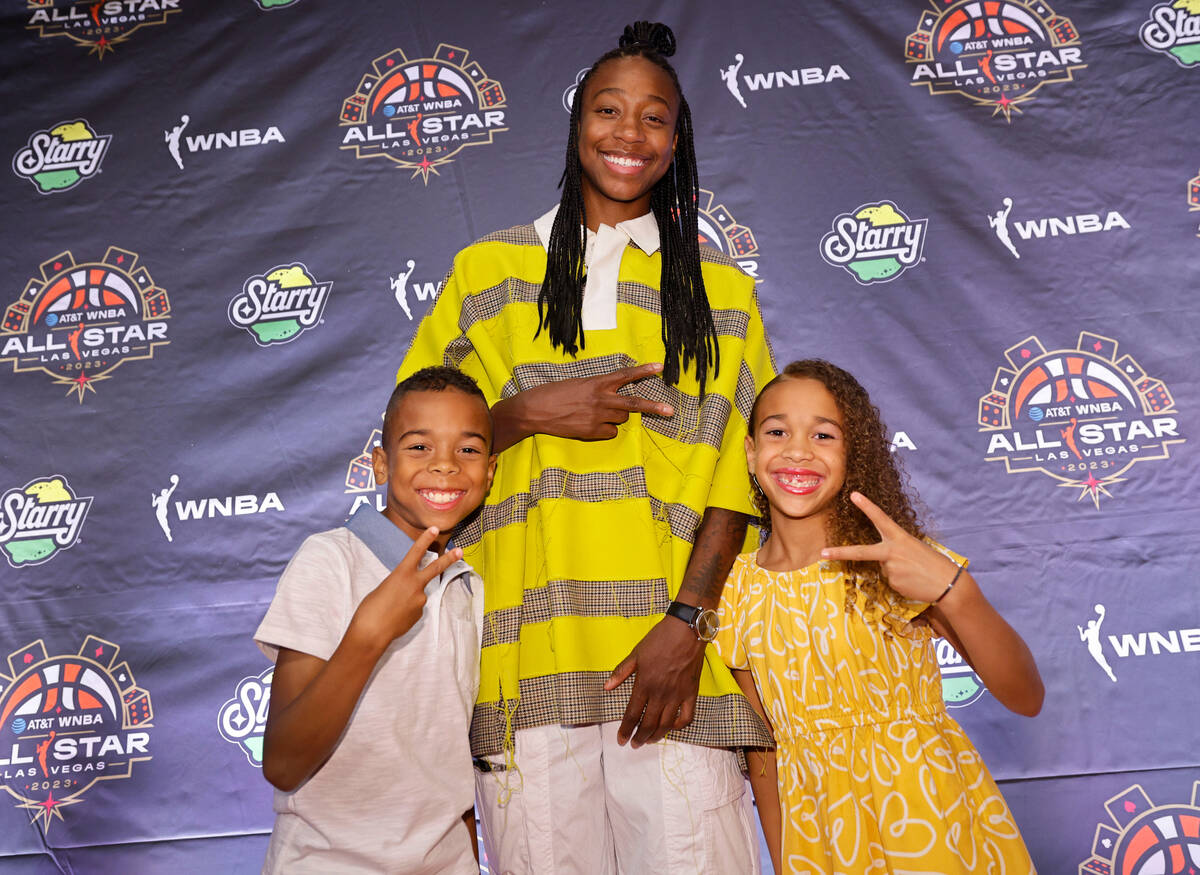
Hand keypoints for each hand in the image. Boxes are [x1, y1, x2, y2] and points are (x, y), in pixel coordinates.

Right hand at [352, 527, 462, 651]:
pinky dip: (407, 609)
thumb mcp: (384, 588)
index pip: (416, 552)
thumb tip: (409, 588)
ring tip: (391, 607)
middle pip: (435, 568)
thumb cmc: (370, 609)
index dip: (425, 539)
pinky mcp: (420, 614)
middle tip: (460, 551)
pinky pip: (415, 607)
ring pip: (418, 593)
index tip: (434, 528)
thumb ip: (399, 583)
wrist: (371, 633)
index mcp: (401, 574)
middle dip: (449, 558)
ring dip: (408, 597)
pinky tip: (395, 615)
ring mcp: (420, 600)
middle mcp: (415, 585)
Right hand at [497, 362, 673, 445]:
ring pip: (622, 419)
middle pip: (634, 404)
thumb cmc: (553, 393)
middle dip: (654, 408)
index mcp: (597, 383)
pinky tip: (590, 425)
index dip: (643, 371)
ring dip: (616, 416)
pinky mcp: (592, 432)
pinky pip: (610, 432)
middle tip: (670, 411)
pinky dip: (605, 430)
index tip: (659, 367)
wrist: (534, 410)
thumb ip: (598, 388)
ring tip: (597, 413)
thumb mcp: (578, 384)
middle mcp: (601, 399)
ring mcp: (598, 417)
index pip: (625, 375)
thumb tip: (611, 396)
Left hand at [604, 616, 704, 747]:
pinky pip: (686, 717)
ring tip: (649, 741)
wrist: (686, 630)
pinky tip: (672, 727)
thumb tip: (606, 688)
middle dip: (639, 738)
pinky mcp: (692, 693)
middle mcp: (660, 693)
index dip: (625, 730)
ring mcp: (677, 695)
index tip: (621, 740)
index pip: (632, 715)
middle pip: (648, 724)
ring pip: (666, 725)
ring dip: (656, 736)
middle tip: (634, 744)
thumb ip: (621, 672)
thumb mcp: (636, 653)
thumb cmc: (659, 639)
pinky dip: (679, 726)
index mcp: (644, 684)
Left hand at [819, 491, 958, 603]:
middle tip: (822, 554)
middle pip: (861, 552)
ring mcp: (890, 569)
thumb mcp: (914, 548)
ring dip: (895, 570)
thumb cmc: (933, 563)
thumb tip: (881, 562)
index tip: (853, 495)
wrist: (948, 584)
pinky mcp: (893, 583)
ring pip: (882, 568)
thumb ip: (894, 550)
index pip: (881, 518)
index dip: (866, 506)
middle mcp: (891, 552)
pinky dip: (900, 581)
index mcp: (900, 538)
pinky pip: (890, 581)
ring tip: (913, 571)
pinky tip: (913, 580)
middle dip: (840, 553)